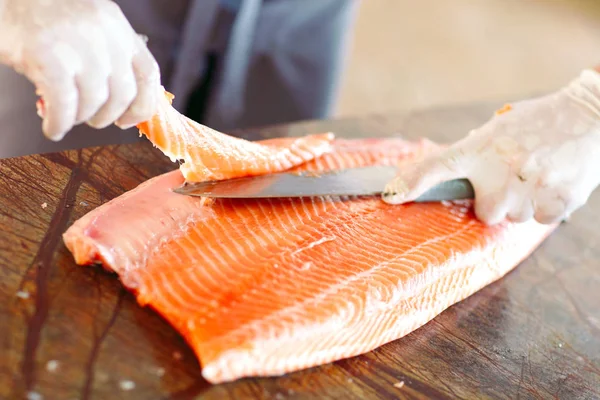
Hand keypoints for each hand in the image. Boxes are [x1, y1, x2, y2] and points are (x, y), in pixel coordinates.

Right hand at [0, 0, 160, 139]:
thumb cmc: (43, 15)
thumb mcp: (88, 26)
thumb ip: (110, 55)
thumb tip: (124, 103)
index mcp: (118, 26)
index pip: (148, 74)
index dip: (142, 105)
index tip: (128, 120)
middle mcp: (103, 33)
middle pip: (123, 94)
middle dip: (107, 116)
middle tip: (91, 120)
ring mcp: (76, 44)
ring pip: (94, 102)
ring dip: (80, 119)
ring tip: (66, 117)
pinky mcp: (47, 56)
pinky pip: (65, 105)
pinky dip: (60, 123)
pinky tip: (53, 127)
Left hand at [382, 69, 599, 224]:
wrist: (590, 117)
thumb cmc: (536, 124)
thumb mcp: (496, 131)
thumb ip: (472, 156)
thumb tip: (451, 180)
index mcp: (481, 148)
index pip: (439, 166)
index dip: (413, 181)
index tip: (390, 194)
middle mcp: (501, 171)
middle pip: (486, 213)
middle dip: (496, 200)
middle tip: (514, 175)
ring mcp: (530, 188)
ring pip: (515, 217)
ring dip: (523, 203)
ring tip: (539, 173)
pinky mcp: (558, 201)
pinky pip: (541, 220)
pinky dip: (547, 206)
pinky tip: (555, 181)